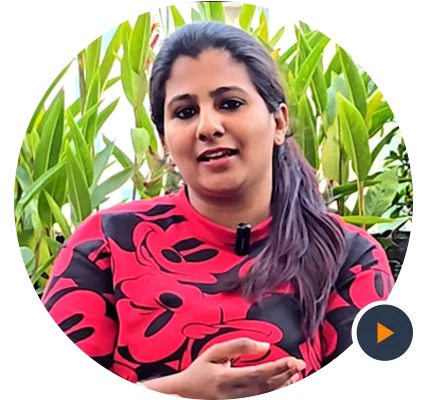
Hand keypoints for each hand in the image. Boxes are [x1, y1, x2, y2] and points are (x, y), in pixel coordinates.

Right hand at [176, 338, 305, 399]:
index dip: (279, 368)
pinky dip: (274, 394)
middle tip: (300, 365)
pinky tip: (283, 387)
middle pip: (267, 387)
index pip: (259, 374)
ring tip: (296, 375)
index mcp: (227, 379)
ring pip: (267, 397)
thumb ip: (239, 346)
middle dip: (286, 375)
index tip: (294, 360)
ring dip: (284, 386)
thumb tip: (264, 345)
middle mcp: (234, 396)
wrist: (185, 395)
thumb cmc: (200, 372)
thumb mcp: (215, 352)